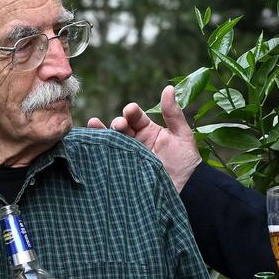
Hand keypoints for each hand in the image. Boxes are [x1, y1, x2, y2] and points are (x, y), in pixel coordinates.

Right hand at [85, 85, 201, 190]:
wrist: (186, 190)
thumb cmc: (186, 162)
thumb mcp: (182, 135)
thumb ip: (173, 113)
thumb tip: (168, 88)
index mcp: (149, 130)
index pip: (135, 116)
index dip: (131, 111)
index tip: (130, 112)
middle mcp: (136, 141)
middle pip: (120, 127)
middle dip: (117, 123)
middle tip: (118, 126)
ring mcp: (129, 155)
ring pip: (112, 140)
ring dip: (102, 132)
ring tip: (93, 125)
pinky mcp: (124, 169)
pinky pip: (110, 158)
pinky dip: (100, 150)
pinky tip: (91, 145)